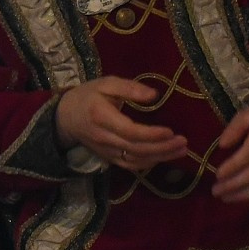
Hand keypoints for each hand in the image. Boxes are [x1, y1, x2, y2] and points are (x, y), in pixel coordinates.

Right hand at [54, 78, 189, 171]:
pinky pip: (130, 165)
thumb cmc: (88, 96)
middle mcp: (104, 138)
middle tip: (183, 142)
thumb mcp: (106, 83)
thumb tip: (155, 95)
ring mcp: (106, 151)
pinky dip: (148, 163)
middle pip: (136, 149)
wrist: (65, 117)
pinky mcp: (109, 158)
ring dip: (160, 158)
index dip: (151, 134)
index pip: (129, 131)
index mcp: (102, 117)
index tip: (170, 131)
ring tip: (181, 150)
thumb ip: (129, 88)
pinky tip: (163, 156)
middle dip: (162, 148)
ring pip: (135, 160)